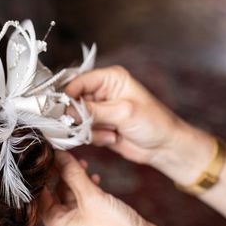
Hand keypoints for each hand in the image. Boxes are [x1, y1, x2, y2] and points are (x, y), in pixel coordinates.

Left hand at [40, 151, 151, 225]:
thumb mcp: (91, 197)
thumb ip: (72, 173)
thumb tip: (57, 154)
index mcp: (54, 224)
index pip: (40, 192)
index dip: (42, 172)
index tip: (46, 153)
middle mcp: (63, 223)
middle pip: (54, 191)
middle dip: (60, 172)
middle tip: (65, 152)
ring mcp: (78, 221)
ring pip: (70, 191)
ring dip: (75, 177)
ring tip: (82, 161)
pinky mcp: (93, 217)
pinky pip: (84, 196)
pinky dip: (87, 185)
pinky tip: (95, 177)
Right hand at [65, 66, 212, 184]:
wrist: (165, 148)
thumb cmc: (154, 123)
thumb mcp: (123, 113)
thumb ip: (92, 110)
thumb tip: (65, 111)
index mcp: (109, 78)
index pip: (77, 81)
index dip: (66, 95)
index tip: (60, 109)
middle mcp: (101, 92)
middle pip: (73, 100)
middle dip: (77, 115)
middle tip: (83, 125)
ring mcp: (99, 110)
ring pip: (75, 118)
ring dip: (88, 129)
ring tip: (111, 132)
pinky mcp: (98, 126)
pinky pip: (82, 131)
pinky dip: (93, 137)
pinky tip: (112, 138)